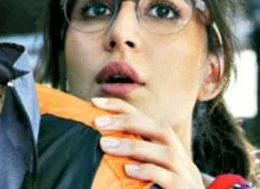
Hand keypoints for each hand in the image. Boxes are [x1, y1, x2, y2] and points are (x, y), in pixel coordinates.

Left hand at [91, 97, 205, 188]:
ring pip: (166, 152)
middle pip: (160, 129)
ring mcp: (186, 174)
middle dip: (128, 121)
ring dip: (134, 146)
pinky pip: (171, 179)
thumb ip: (129, 156)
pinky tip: (128, 170)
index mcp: (168, 148)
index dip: (122, 107)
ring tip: (105, 145)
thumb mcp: (147, 169)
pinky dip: (148, 171)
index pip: (147, 119)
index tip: (95, 102)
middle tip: (98, 122)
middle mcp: (180, 157)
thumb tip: (97, 142)